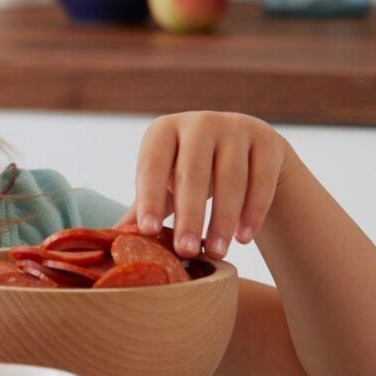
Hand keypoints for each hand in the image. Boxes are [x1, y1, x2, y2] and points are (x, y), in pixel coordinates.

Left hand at [125, 111, 293, 258]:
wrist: (246, 149)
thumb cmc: (192, 171)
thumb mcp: (166, 182)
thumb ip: (143, 206)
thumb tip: (108, 239)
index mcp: (164, 130)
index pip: (153, 165)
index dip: (149, 198)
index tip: (147, 232)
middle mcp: (199, 123)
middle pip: (193, 173)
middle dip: (189, 216)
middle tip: (186, 251)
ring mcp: (236, 128)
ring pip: (231, 179)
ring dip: (223, 219)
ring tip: (218, 252)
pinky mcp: (267, 141)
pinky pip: (261, 180)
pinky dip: (254, 211)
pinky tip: (244, 238)